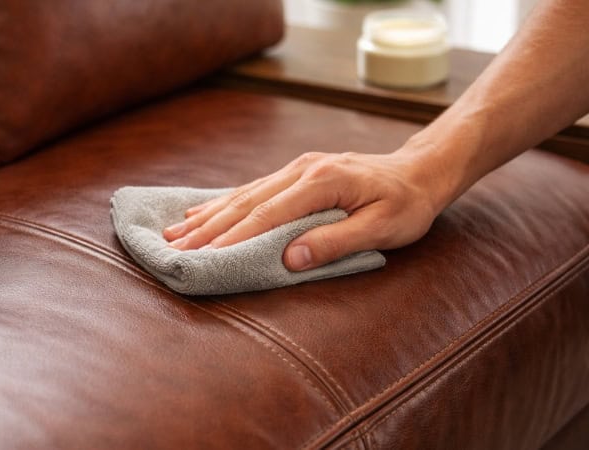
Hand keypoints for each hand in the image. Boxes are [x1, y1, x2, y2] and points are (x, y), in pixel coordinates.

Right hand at [163, 151, 445, 270]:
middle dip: (207, 229)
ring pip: (242, 194)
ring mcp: (296, 168)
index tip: (204, 257)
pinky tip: (199, 212)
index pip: (269, 214)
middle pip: (246, 202)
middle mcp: (302, 170)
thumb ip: (337, 241)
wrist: (418, 171)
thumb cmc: (406, 205)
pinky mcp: (295, 173)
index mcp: (322, 181)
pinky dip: (222, 203)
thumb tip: (290, 257)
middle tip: (174, 250)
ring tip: (173, 234)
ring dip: (207, 216)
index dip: (234, 238)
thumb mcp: (383, 228)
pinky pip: (251, 189)